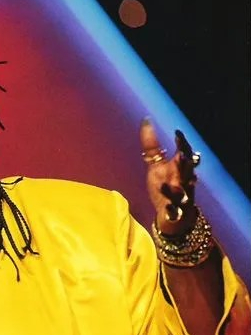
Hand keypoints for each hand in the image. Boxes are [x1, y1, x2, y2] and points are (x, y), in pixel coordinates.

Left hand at [139, 119, 200, 236]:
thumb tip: (146, 120)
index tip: (177, 133)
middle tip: (181, 155)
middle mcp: (183, 180)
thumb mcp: (156, 165)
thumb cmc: (165, 185)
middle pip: (188, 170)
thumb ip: (151, 146)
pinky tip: (167, 207)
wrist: (173, 214)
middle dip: (185, 163)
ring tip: (169, 183)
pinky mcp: (176, 211)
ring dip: (179, 187)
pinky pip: (175, 210)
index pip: (185, 153)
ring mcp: (182, 196)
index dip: (182, 143)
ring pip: (184, 191)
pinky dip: (172, 208)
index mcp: (179, 168)